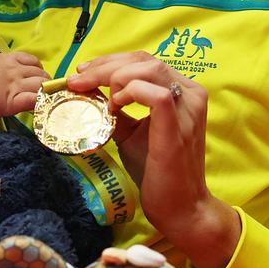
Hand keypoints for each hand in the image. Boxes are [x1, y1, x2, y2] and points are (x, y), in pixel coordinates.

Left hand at [67, 52, 239, 267]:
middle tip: (77, 80)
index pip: (144, 60)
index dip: (110, 61)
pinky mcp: (179, 126)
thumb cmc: (156, 170)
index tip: (81, 73)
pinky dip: (130, 93)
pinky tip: (116, 106)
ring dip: (114, 78)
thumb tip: (87, 92)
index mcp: (183, 90)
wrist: (179, 207)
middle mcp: (191, 93)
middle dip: (104, 66)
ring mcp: (188, 109)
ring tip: (100, 100)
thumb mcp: (131, 132)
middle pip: (144, 60)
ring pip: (149, 69)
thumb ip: (116, 109)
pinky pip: (156, 94)